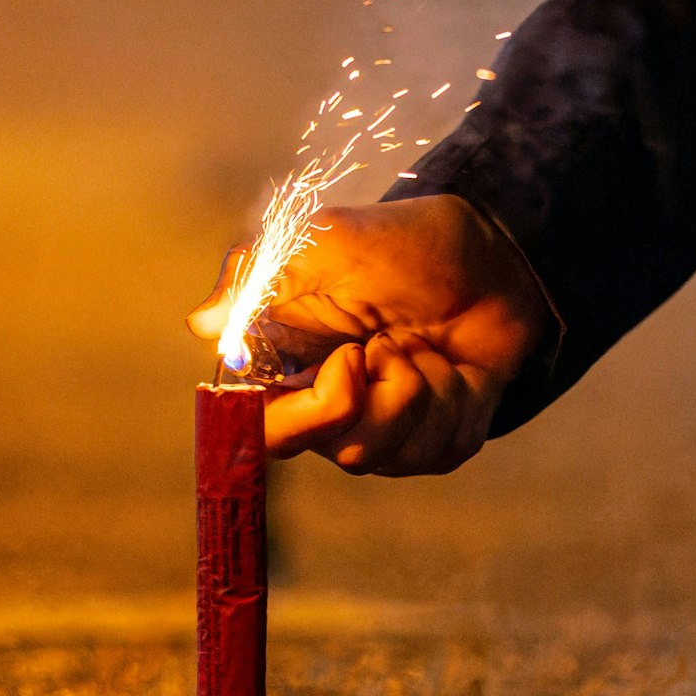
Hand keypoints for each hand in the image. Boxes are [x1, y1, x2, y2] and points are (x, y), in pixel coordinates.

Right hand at [187, 195, 550, 475]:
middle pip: (330, 448)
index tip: (343, 362)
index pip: (255, 430)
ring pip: (384, 453)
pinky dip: (453, 397)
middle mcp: (327, 410)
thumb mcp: (327, 242)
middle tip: (384, 341)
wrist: (491, 255)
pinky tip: (453, 364)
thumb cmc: (402, 246)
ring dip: (414, 385)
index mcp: (285, 368)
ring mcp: (384, 431)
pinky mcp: (434, 443)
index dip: (296, 414)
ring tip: (418, 343)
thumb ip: (261, 277)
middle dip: (366, 392)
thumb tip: (204, 323)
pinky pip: (437, 449)